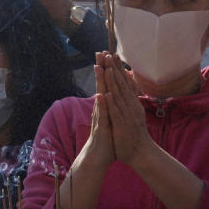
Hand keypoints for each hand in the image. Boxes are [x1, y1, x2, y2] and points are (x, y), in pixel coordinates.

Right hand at [81, 52, 117, 170]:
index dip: (106, 69)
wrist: (99, 155)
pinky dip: (102, 105)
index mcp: (106, 105)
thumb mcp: (110, 117)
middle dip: (101, 69)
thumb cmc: (107, 137)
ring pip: (100, 95)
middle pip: (101, 84)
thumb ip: (109, 105)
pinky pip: (102, 114)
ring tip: (98, 67)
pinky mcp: (101, 127)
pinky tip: (101, 95)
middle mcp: (101, 107)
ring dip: (99, 82)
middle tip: (100, 52)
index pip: (106, 83)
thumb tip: (110, 93)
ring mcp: (100, 116)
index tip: (107, 54)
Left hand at [101, 53, 153, 168]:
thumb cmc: (134, 133)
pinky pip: (117, 113)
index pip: (123, 82)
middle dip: (114, 69)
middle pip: (121, 84)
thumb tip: (125, 86)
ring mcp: (127, 115)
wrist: (141, 153)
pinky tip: (107, 94)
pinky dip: (112, 103)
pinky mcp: (122, 125)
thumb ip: (128, 100)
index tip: (111, 54)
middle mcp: (130, 106)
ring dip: (113, 82)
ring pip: (119, 95)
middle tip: (107, 54)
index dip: (117, 68)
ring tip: (107, 68)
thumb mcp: (131, 113)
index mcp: (131, 102)